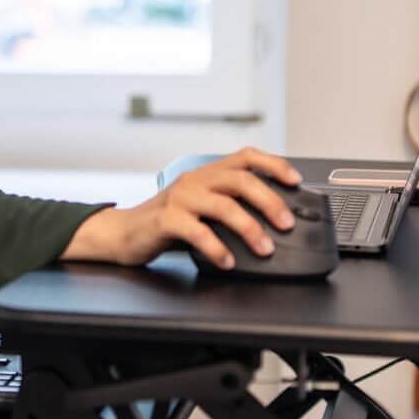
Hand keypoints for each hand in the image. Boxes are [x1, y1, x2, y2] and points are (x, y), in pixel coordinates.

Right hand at [60, 148, 302, 270]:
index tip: (295, 180)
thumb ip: (227, 206)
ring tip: (264, 248)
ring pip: (223, 205)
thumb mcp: (199, 206)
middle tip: (286, 223)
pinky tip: (228, 261)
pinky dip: (216, 247)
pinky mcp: (165, 219)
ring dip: (249, 228)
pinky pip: (197, 232)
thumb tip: (270, 222)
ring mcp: (180, 198)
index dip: (274, 165)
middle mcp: (195, 180)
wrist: (123, 233)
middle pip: (241, 181)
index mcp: (207, 173)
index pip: (246, 157)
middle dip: (270, 201)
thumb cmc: (165, 222)